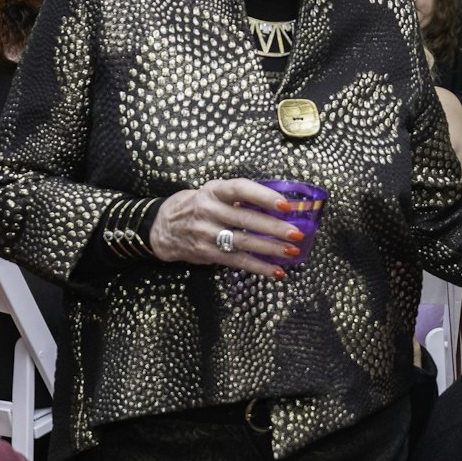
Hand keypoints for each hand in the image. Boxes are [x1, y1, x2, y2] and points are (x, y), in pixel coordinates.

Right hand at [147, 179, 302, 278]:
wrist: (164, 227)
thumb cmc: (199, 206)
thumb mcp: (214, 193)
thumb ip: (240, 198)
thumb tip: (279, 207)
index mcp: (214, 190)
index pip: (241, 189)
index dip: (264, 196)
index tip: (285, 205)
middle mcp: (209, 210)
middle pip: (246, 219)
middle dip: (274, 227)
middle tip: (297, 233)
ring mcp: (207, 233)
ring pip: (244, 242)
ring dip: (271, 248)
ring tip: (292, 251)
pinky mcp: (207, 253)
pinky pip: (237, 261)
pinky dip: (259, 267)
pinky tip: (276, 271)